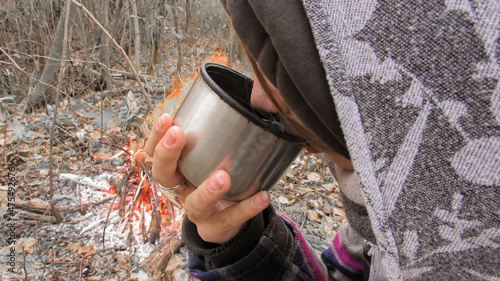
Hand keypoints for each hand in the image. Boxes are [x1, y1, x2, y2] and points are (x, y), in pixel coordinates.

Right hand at [145, 114, 270, 243]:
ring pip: (195, 204)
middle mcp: (181, 189)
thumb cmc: (217, 177)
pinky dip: (246, 208)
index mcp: (177, 170)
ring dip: (207, 190)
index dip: (156, 137)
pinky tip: (262, 196)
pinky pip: (229, 220)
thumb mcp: (212, 156)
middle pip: (163, 176)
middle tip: (178, 134)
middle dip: (167, 154)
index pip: (155, 153)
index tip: (167, 117)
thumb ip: (218, 134)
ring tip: (223, 177)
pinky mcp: (215, 228)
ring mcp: (196, 211)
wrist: (226, 219)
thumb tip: (242, 98)